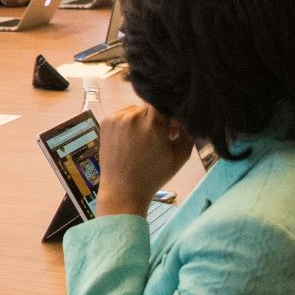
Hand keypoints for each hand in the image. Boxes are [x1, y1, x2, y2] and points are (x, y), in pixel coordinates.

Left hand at [95, 103, 196, 218]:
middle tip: (158, 138)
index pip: (166, 104)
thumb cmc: (153, 176)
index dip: (171, 115)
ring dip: (141, 120)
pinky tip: (130, 141)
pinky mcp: (105, 122)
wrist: (123, 190)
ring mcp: (117, 117)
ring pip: (136, 110)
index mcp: (153, 121)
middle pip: (151, 107)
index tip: (172, 129)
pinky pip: (122, 115)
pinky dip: (128, 124)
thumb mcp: (180, 156)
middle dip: (156, 119)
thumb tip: (185, 117)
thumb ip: (188, 132)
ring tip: (142, 141)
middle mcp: (133, 115)